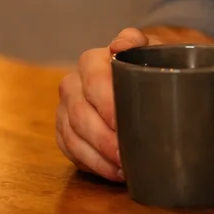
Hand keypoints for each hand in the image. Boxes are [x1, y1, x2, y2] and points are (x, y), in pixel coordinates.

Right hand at [55, 28, 153, 182]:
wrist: (140, 79)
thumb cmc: (146, 66)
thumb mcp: (148, 49)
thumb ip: (136, 41)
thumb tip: (121, 44)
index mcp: (91, 61)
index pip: (93, 81)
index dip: (107, 105)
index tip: (124, 125)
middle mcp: (73, 84)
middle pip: (81, 114)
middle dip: (103, 139)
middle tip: (126, 155)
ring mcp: (66, 109)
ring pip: (73, 136)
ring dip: (99, 156)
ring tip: (123, 168)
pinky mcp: (64, 130)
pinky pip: (71, 151)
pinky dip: (93, 165)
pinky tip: (115, 172)